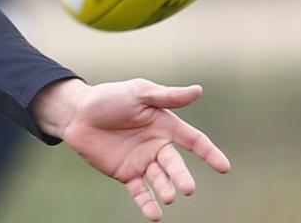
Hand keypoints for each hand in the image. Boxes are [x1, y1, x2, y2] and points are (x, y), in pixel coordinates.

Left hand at [31, 78, 230, 220]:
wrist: (77, 113)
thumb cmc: (108, 98)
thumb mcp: (138, 92)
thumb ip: (166, 96)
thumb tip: (198, 90)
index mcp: (165, 125)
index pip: (193, 141)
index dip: (209, 153)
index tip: (224, 168)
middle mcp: (157, 146)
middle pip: (175, 164)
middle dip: (182, 176)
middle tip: (188, 188)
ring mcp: (142, 162)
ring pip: (159, 179)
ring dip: (165, 189)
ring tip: (169, 197)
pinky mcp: (126, 174)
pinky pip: (140, 191)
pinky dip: (148, 204)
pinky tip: (155, 215)